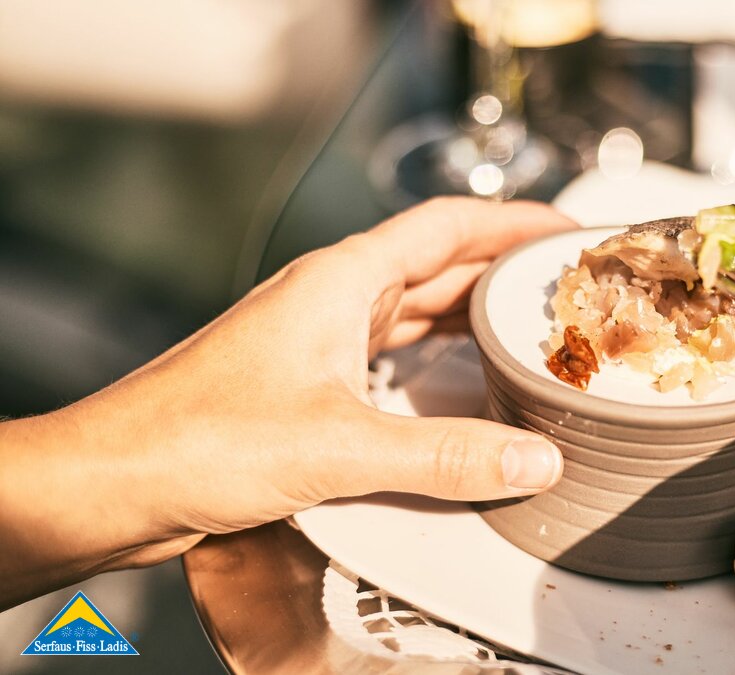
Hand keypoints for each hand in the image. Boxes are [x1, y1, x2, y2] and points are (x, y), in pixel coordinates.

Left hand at [0, 197, 575, 607]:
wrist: (116, 479)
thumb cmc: (198, 438)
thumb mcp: (339, 446)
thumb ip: (443, 454)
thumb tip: (533, 461)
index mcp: (342, 281)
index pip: (447, 225)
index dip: (514, 221)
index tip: (567, 229)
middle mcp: (333, 300)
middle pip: (439, 266)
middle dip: (504, 272)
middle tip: (565, 287)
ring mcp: (319, 340)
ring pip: (415, 312)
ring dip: (472, 316)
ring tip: (531, 330)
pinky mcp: (309, 384)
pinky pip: (392, 356)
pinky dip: (436, 362)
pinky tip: (463, 386)